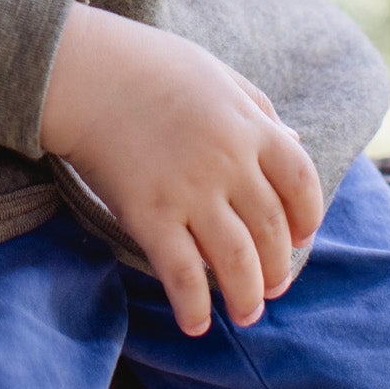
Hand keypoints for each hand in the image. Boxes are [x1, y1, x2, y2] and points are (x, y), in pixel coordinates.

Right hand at [40, 6, 322, 335]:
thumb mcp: (214, 73)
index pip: (301, 182)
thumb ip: (257, 109)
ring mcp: (189, 190)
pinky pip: (181, 273)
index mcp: (248, 126)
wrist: (81, 70)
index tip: (301, 236)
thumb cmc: (146, 65)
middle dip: (277, 267)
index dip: (308, 216)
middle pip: (271, 230)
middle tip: (273, 287)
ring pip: (237, 261)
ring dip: (247, 297)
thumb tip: (295, 141)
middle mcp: (228, 162)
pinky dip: (193, 305)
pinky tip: (195, 323)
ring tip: (246, 313)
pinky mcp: (148, 213)